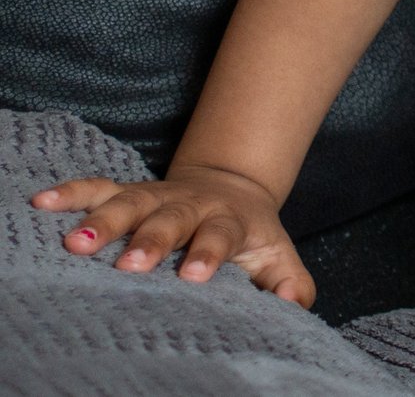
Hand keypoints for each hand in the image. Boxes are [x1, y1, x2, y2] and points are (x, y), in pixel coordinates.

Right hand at [33, 162, 315, 307]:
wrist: (232, 186)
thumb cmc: (249, 235)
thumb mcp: (275, 255)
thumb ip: (287, 281)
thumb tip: (293, 304)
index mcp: (228, 221)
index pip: (219, 236)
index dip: (207, 253)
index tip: (193, 275)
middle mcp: (190, 205)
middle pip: (171, 219)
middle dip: (150, 240)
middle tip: (129, 264)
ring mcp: (157, 196)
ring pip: (129, 203)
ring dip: (103, 221)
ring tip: (76, 243)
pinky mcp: (128, 191)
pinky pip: (98, 188)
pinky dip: (71, 194)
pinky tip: (44, 203)